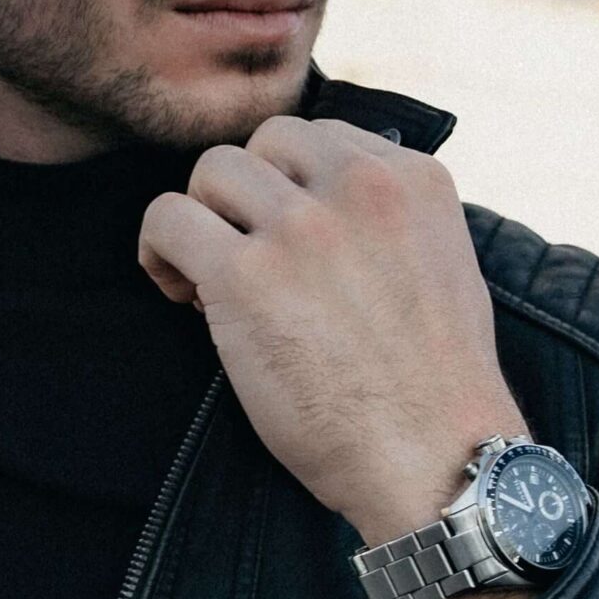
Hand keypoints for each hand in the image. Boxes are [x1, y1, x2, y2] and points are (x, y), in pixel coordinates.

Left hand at [137, 117, 524, 549]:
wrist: (435, 461)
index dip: (289, 187)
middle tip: (246, 261)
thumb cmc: (431, 386)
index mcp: (414, 178)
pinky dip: (158, 251)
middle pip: (261, 144)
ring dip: (202, 221)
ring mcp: (302, 227)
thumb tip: (313, 195)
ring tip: (211, 283)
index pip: (319, 137)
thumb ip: (386, 217)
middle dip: (243, 198)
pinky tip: (180, 294)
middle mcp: (360, 187)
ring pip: (209, 173)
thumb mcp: (439, 264)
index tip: (289, 243)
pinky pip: (166, 219)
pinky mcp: (245, 275)